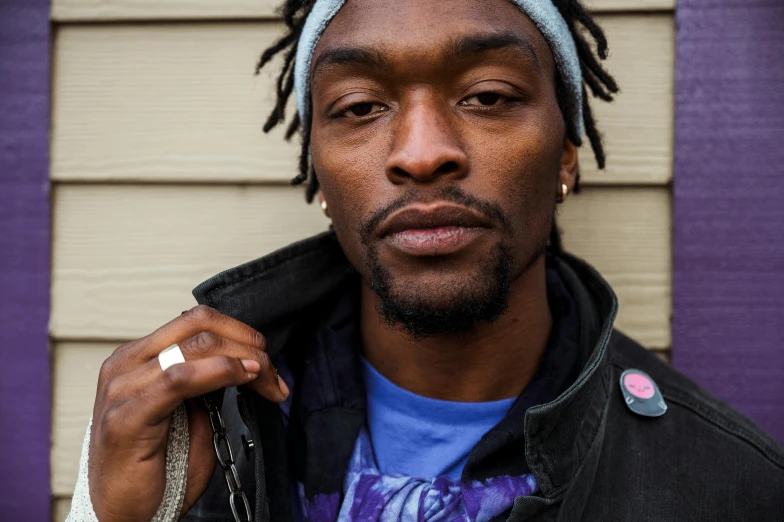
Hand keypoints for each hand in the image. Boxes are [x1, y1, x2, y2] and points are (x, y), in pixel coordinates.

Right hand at [88, 305, 288, 520]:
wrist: (126, 515)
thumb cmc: (159, 468)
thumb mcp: (192, 412)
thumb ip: (208, 381)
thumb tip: (244, 360)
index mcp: (139, 357)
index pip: (196, 322)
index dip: (240, 333)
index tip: (267, 361)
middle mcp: (125, 364)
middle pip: (199, 325)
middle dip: (247, 343)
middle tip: (272, 372)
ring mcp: (121, 387)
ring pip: (195, 345)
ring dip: (242, 358)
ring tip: (266, 379)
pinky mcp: (126, 416)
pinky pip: (179, 378)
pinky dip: (219, 371)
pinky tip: (242, 378)